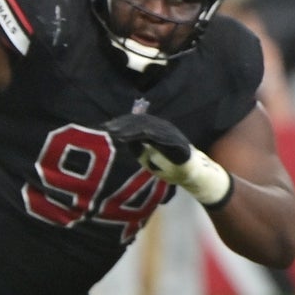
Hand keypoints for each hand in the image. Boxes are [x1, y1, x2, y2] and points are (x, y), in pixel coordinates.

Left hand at [102, 113, 232, 207]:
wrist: (189, 174)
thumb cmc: (166, 166)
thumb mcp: (145, 157)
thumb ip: (135, 148)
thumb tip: (121, 139)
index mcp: (155, 129)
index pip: (136, 120)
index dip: (120, 122)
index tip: (105, 126)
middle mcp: (163, 127)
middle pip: (139, 120)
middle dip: (122, 124)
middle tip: (107, 128)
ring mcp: (170, 133)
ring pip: (148, 126)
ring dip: (130, 129)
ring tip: (116, 133)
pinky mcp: (176, 141)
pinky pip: (159, 136)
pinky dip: (145, 135)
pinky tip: (134, 137)